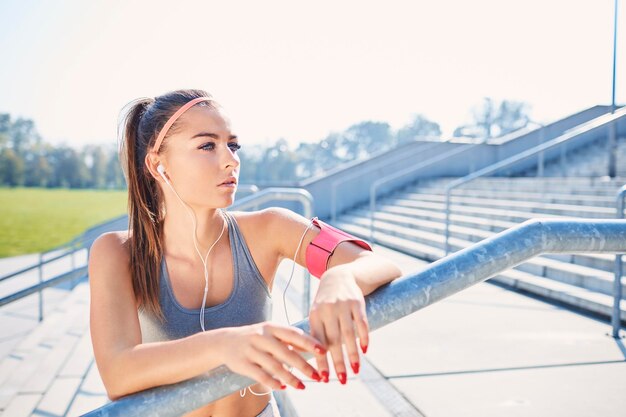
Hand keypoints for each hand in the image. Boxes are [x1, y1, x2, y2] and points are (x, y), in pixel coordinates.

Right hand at [217, 322, 326, 389]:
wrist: (225, 342)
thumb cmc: (256, 338)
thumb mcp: (270, 333)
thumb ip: (289, 339)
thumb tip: (314, 347)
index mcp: (271, 327)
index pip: (293, 334)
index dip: (309, 342)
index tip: (323, 351)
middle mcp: (261, 337)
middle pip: (286, 353)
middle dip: (303, 366)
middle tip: (317, 376)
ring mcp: (251, 350)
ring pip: (274, 366)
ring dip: (290, 378)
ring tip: (303, 387)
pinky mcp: (242, 364)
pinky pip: (261, 376)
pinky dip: (273, 383)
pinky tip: (283, 387)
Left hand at [308, 265, 368, 383]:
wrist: (339, 277)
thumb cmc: (325, 303)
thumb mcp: (315, 314)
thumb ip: (313, 334)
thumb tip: (302, 358)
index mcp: (315, 316)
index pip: (317, 343)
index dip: (321, 362)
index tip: (324, 379)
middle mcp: (328, 311)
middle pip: (333, 342)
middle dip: (338, 363)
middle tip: (342, 381)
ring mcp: (343, 306)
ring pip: (348, 335)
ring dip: (353, 355)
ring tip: (356, 371)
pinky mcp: (357, 303)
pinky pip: (362, 323)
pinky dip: (364, 337)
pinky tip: (365, 351)